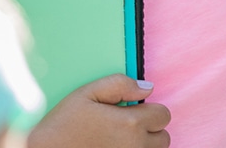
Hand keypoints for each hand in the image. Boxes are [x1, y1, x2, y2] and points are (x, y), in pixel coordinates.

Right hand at [28, 75, 170, 147]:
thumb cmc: (63, 125)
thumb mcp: (87, 93)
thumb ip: (120, 84)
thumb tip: (147, 87)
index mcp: (130, 123)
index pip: (163, 115)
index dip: (149, 110)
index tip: (133, 111)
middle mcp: (135, 146)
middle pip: (163, 137)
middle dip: (150, 129)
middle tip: (126, 127)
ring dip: (144, 145)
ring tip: (120, 140)